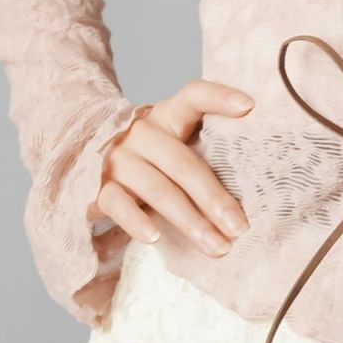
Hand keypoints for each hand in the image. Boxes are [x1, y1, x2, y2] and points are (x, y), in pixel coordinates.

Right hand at [89, 79, 255, 258]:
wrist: (85, 157)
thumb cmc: (152, 156)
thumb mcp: (174, 141)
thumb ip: (205, 145)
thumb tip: (257, 176)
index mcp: (168, 115)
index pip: (194, 95)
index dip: (221, 97)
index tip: (250, 107)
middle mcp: (143, 133)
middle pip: (184, 164)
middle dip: (215, 199)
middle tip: (240, 227)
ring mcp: (119, 160)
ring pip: (158, 190)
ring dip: (190, 222)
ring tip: (217, 246)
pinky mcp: (97, 187)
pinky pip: (117, 204)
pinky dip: (137, 222)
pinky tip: (156, 239)